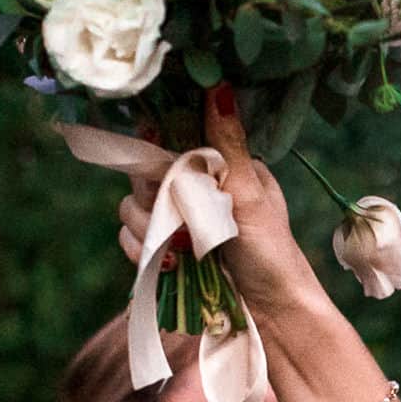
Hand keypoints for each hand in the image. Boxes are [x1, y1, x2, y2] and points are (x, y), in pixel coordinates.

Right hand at [116, 88, 323, 323]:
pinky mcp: (163, 252)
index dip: (155, 142)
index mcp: (220, 165)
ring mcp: (176, 221)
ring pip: (129, 207)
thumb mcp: (250, 194)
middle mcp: (195, 188)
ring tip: (184, 250)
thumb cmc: (271, 252)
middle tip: (182, 217)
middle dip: (154, 196)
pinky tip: (170, 267)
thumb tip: (217, 85)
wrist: (270, 316)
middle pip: (142, 172)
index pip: (171, 136)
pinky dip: (145, 255)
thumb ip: (226, 144)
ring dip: (152, 230)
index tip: (157, 158)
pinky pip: (130, 241)